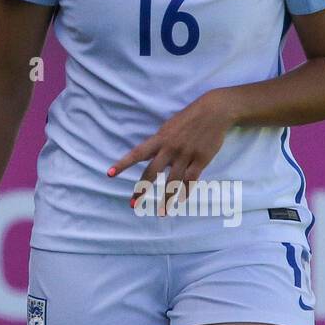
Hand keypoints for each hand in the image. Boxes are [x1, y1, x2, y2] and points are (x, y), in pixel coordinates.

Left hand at [107, 89, 236, 215]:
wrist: (214, 111)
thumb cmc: (190, 117)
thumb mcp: (169, 126)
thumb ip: (160, 142)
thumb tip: (152, 156)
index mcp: (160, 139)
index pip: (137, 153)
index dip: (123, 164)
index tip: (110, 174)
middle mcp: (170, 148)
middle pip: (152, 172)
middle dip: (141, 189)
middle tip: (133, 204)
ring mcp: (186, 155)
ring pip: (173, 182)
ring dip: (166, 199)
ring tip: (161, 213)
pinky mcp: (201, 159)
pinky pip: (191, 180)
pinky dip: (186, 192)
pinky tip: (181, 201)